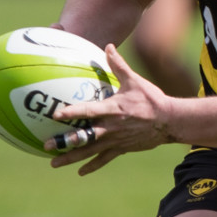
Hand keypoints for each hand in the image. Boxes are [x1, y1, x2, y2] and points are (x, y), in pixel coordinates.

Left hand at [45, 45, 176, 174]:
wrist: (169, 121)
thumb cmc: (151, 99)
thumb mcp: (135, 80)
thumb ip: (118, 64)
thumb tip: (108, 45)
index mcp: (112, 109)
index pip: (88, 111)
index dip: (72, 112)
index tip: (56, 115)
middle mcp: (111, 127)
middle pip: (85, 137)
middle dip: (65, 142)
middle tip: (48, 145)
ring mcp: (116, 140)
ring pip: (90, 151)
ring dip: (72, 158)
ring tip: (55, 163)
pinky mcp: (121, 148)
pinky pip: (104, 159)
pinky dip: (92, 165)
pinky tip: (80, 171)